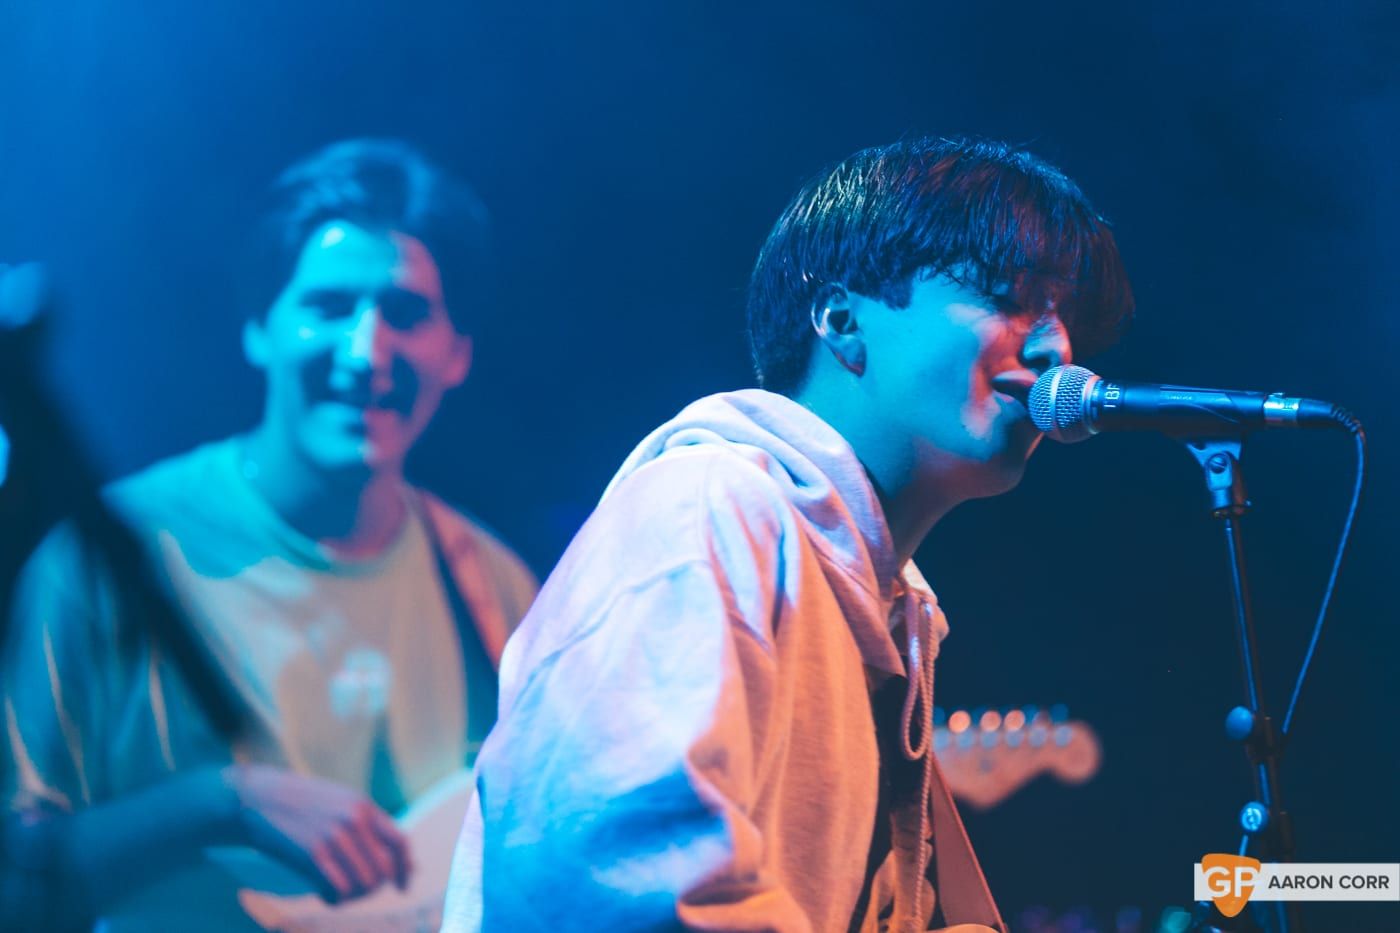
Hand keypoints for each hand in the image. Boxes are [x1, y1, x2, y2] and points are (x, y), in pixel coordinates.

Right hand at [224, 765, 411, 902]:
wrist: (258, 798)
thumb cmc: (301, 803)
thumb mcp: (341, 801)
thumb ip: (366, 824)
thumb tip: (390, 856)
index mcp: (365, 806)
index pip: (400, 842)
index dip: (405, 868)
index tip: (403, 885)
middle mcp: (355, 820)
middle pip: (384, 870)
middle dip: (374, 887)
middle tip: (357, 891)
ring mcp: (335, 837)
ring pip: (364, 883)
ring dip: (353, 896)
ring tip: (338, 892)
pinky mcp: (312, 853)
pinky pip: (339, 889)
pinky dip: (334, 898)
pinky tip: (323, 893)